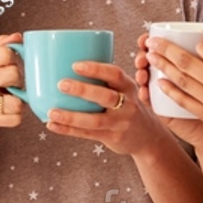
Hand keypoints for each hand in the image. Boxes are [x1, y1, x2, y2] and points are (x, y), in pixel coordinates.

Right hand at [0, 33, 23, 143]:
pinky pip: (15, 118)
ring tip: (9, 102)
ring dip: (18, 103)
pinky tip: (5, 114)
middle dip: (19, 83)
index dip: (15, 60)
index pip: (6, 53)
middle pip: (15, 74)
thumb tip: (17, 37)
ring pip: (18, 100)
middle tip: (12, 87)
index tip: (12, 68)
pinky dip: (15, 118)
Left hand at [45, 60, 161, 158]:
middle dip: (83, 90)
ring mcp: (120, 123)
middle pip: (106, 96)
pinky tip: (53, 125)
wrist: (149, 137)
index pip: (115, 74)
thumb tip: (64, 66)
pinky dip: (69, 130)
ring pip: (95, 120)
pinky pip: (88, 134)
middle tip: (61, 84)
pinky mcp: (112, 138)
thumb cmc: (127, 108)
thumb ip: (104, 82)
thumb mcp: (125, 92)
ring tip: (52, 111)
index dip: (96, 69)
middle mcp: (127, 105)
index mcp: (128, 87)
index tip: (75, 65)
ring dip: (72, 116)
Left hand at [146, 26, 202, 155]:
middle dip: (164, 49)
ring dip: (162, 67)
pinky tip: (160, 82)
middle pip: (186, 62)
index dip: (195, 42)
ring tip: (150, 57)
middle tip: (151, 42)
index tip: (189, 40)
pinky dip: (170, 91)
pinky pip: (184, 101)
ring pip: (181, 80)